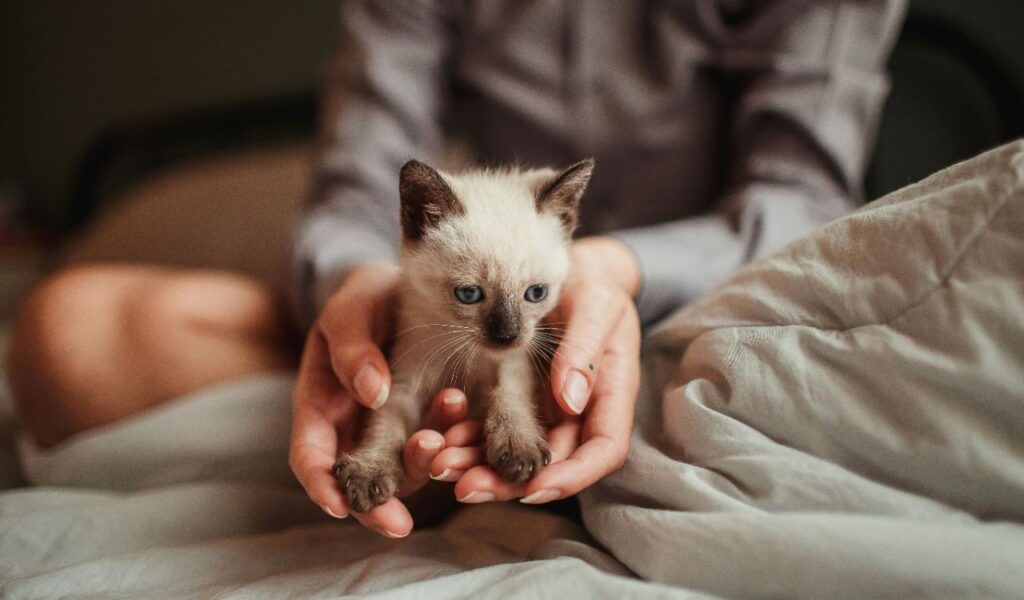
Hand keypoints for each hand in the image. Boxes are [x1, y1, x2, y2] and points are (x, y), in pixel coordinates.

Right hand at [289, 262, 468, 536]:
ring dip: (422, 465)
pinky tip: (468, 422)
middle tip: (401, 521)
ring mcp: (394, 429)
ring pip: (404, 467)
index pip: (311, 458)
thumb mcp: (350, 313)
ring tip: (441, 445)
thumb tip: (373, 393)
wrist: (403, 287)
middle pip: (358, 481)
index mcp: (321, 405)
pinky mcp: (430, 421)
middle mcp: (355, 428)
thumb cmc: (364, 300)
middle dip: (376, 505)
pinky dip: (452, 441)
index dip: (321, 487)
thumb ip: (352, 348)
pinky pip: (440, 443)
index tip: (340, 506)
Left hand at [433, 236, 641, 503]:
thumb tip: (569, 402)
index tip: (534, 487)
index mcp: (611, 394)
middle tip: (465, 486)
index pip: (602, 451)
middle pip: (552, 463)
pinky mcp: (519, 398)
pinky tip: (439, 436)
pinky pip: (495, 427)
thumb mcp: (595, 305)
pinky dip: (470, 436)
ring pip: (518, 453)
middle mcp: (580, 411)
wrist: (573, 269)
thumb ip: (583, 350)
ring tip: (440, 464)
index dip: (571, 476)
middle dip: (509, 482)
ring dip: (480, 465)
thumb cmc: (593, 284)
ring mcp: (548, 408)